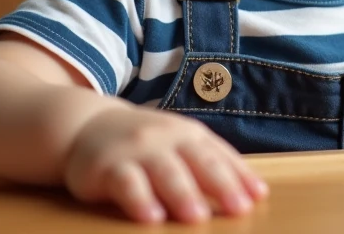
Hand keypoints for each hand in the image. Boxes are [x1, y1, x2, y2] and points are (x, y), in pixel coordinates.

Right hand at [64, 105, 268, 223]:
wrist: (86, 126)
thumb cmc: (145, 143)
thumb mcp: (179, 144)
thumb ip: (213, 164)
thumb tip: (257, 192)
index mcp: (189, 134)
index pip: (219, 156)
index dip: (239, 176)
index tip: (257, 198)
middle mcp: (166, 138)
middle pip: (198, 162)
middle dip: (220, 185)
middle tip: (238, 209)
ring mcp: (137, 150)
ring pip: (164, 172)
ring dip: (182, 193)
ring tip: (197, 217)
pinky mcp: (108, 166)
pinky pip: (126, 183)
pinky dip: (139, 200)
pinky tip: (151, 217)